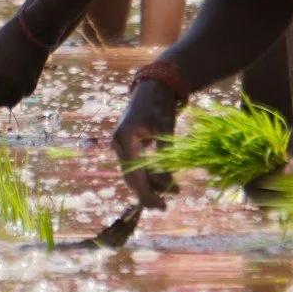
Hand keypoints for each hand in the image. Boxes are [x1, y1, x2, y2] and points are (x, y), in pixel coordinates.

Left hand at [0, 16, 53, 132]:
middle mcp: (9, 82)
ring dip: (5, 99)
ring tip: (2, 92)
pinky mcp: (34, 81)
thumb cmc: (11, 33)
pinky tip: (16, 86)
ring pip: (11, 102)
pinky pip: (24, 94)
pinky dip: (19, 93)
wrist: (37, 29)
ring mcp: (23, 83)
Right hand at [111, 82, 181, 209]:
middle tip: (168, 203)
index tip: (162, 206)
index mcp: (124, 140)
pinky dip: (149, 174)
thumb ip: (165, 159)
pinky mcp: (127, 144)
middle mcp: (118, 145)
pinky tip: (164, 180)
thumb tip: (168, 187)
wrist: (154, 86)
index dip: (147, 195)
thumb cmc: (160, 105)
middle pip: (131, 178)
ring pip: (134, 173)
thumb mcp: (166, 131)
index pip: (134, 177)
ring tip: (174, 190)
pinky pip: (136, 165)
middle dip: (150, 192)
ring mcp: (121, 145)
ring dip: (152, 183)